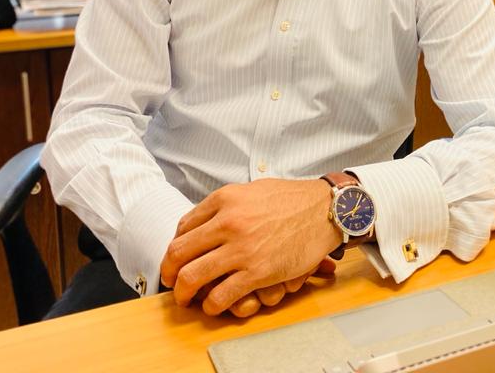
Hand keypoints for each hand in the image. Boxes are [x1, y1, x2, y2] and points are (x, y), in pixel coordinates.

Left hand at [160, 178, 341, 315]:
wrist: (325, 210)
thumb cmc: (293, 199)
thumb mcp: (252, 189)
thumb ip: (226, 204)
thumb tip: (203, 221)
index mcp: (225, 199)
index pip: (182, 227)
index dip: (175, 247)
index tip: (177, 258)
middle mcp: (228, 222)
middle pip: (178, 253)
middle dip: (169, 272)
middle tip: (170, 281)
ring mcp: (241, 249)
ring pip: (192, 277)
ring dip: (183, 293)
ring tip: (186, 298)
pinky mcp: (257, 272)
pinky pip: (220, 295)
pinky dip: (211, 305)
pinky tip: (213, 305)